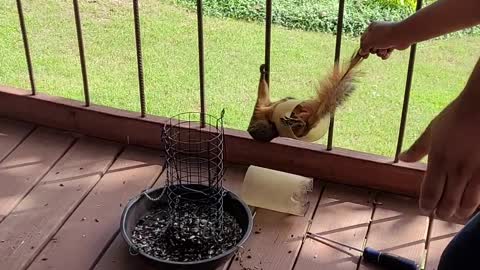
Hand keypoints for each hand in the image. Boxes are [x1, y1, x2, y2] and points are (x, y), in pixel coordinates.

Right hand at [359, 21, 411, 59]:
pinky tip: (388, 53)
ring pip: (378, 50)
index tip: (363, 55)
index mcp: (372, 28)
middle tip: (376, 49)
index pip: (363, 39)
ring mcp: (385, 38)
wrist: (402, 35)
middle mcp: (378, 32)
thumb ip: (364, 47)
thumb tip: (361, 53)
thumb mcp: (370, 41)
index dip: (362, 47)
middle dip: (373, 50)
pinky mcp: (392, 44)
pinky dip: (386, 54)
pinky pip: (385, 52)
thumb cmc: (384, 36)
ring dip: (380, 52)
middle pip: (370, 46)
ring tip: (384, 50)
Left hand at [399, 94, 479, 219]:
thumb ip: (417, 148)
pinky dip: (476, 204)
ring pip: (467, 203)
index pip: (430, 192)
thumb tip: (402, 158)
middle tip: (440, 214)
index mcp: (438, 160)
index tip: (425, 209)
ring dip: (460, 212)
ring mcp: (476, 171)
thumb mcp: (432, 130)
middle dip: (442, 212)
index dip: (426, 205)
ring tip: (456, 215)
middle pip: (447, 202)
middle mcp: (456, 169)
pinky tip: (472, 205)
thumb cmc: (457, 115)